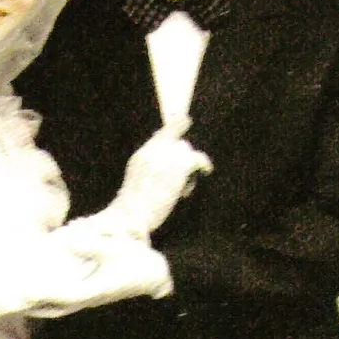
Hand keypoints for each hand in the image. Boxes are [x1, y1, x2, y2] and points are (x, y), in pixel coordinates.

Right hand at [108, 122, 212, 237]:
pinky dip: (204, 164)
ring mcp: (166, 156)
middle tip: (182, 179)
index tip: (185, 121)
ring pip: (187, 150)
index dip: (174, 130)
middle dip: (182, 157)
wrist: (131, 217)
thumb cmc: (130, 215)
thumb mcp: (134, 192)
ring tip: (182, 190)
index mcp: (140, 158)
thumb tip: (160, 186)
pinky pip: (198, 158)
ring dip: (188, 168)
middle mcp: (153, 151)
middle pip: (177, 142)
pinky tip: (207, 170)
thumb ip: (148, 179)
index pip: (161, 136)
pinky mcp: (180, 165)